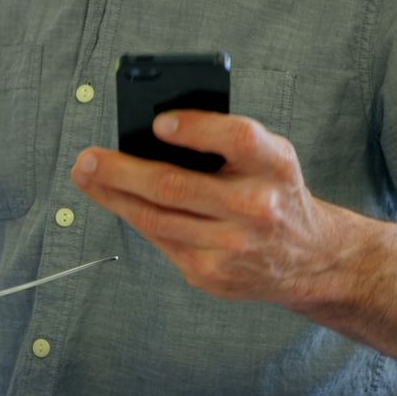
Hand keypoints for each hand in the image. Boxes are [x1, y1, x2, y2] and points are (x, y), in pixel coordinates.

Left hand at [71, 111, 341, 305]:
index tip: (159, 122)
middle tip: (87, 158)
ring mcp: (231, 245)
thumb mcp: (267, 159)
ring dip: (112, 195)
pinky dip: (131, 216)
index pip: (236, 139)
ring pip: (155, 218)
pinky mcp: (210, 273)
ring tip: (86, 176)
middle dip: (120, 171)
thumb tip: (147, 137)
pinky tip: (113, 201)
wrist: (310, 257)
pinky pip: (158, 239)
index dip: (196, 128)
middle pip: (174, 185)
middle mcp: (256, 207)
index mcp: (275, 165)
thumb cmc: (273, 193)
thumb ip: (221, 145)